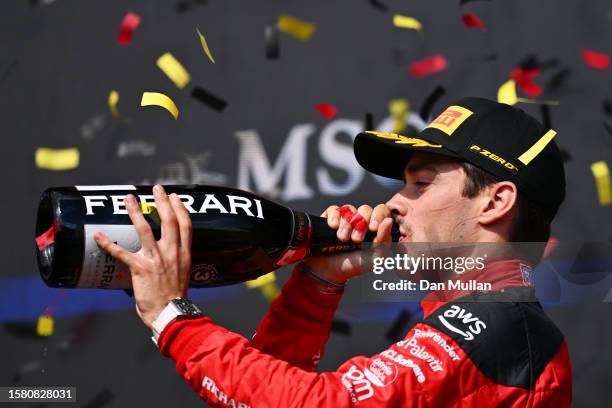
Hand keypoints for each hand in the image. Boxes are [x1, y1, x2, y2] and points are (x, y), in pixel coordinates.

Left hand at [93, 185, 192, 328]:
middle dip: (162, 202)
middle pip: (169, 221)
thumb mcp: (183, 275)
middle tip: (157, 189)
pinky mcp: (141, 268)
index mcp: (184, 254)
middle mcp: (172, 253)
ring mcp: (156, 259)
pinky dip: (108, 243)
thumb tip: (166, 259)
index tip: (175, 197)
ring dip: (136, 212)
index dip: (180, 208)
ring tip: (129, 199)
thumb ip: (176, 263)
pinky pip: (121, 253)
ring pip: (146, 229)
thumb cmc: (175, 299)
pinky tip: (98, 235)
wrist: (171, 314)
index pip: (186, 225)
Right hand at [302, 204, 392, 284]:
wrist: (331, 272)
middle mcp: (361, 221)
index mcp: (375, 228)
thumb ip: (384, 240)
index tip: (373, 228)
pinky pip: (334, 209)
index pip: (381, 211)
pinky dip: (334, 217)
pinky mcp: (331, 219)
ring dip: (347, 224)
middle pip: (365, 209)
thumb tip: (389, 220)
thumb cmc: (354, 266)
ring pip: (349, 209)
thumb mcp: (374, 258)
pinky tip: (333, 227)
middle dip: (361, 223)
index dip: (378, 215)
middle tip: (356, 240)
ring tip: (342, 239)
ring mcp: (345, 219)